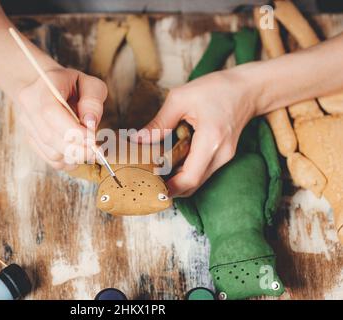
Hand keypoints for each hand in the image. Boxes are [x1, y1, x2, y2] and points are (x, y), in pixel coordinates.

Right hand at [16, 66, 106, 170]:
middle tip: (96, 151)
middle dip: (76, 149)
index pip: (51, 113)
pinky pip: (50, 159)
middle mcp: (29, 106)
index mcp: (43, 87)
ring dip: (74, 156)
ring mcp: (27, 124)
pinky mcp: (31, 140)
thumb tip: (90, 123)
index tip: (92, 140)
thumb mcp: (89, 84)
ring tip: (88, 149)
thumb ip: (93, 100)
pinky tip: (78, 154)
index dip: (72, 130)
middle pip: (49, 136)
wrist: (45, 86)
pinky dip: (68, 162)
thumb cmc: (72, 85)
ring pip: (50, 151)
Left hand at [134, 69, 257, 196]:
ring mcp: (224, 157)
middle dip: (170, 188)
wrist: (249, 88)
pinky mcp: (223, 156)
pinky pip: (202, 171)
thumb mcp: (181, 98)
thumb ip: (159, 122)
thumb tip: (138, 140)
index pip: (189, 178)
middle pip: (193, 185)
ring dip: (177, 181)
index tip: (150, 188)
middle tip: (147, 182)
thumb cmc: (216, 88)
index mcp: (211, 140)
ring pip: (198, 181)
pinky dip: (186, 172)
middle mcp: (220, 154)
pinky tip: (171, 163)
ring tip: (155, 173)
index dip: (169, 188)